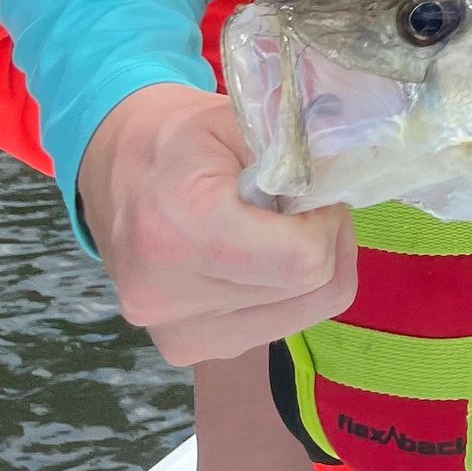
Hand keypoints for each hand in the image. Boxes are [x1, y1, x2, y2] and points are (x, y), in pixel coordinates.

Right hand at [78, 84, 355, 364]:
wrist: (114, 167)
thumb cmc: (181, 138)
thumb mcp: (242, 121)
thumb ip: (301, 152)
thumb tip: (357, 174)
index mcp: (179, 226)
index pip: (302, 260)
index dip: (328, 224)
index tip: (316, 193)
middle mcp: (168, 294)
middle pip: (307, 290)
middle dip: (324, 243)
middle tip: (302, 206)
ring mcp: (173, 332)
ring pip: (301, 316)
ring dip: (307, 271)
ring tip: (275, 230)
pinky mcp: (183, 349)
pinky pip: (274, 329)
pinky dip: (284, 292)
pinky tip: (256, 258)